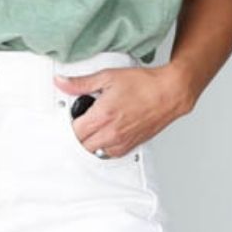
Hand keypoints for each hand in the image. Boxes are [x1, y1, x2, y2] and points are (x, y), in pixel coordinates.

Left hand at [52, 64, 185, 158]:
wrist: (169, 93)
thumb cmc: (145, 85)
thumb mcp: (108, 77)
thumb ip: (81, 83)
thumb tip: (62, 83)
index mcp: (103, 116)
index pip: (73, 131)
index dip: (68, 124)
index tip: (70, 116)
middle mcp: (111, 133)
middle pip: (81, 145)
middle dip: (78, 134)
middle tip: (81, 121)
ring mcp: (121, 142)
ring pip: (94, 152)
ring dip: (89, 142)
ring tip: (93, 127)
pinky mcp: (130, 146)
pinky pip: (109, 154)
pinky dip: (103, 147)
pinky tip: (105, 133)